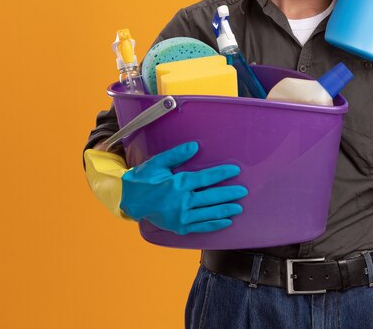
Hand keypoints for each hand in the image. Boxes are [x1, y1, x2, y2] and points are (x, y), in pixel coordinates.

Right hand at [120, 142, 247, 234]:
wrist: (129, 200)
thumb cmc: (144, 179)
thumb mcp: (158, 163)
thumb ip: (177, 154)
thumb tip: (195, 146)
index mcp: (178, 184)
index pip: (205, 178)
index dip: (222, 173)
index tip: (235, 170)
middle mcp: (181, 201)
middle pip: (211, 197)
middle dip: (229, 194)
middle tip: (243, 191)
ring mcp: (180, 216)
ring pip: (208, 213)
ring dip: (225, 210)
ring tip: (239, 207)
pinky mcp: (179, 227)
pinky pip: (200, 226)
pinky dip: (214, 224)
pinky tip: (226, 221)